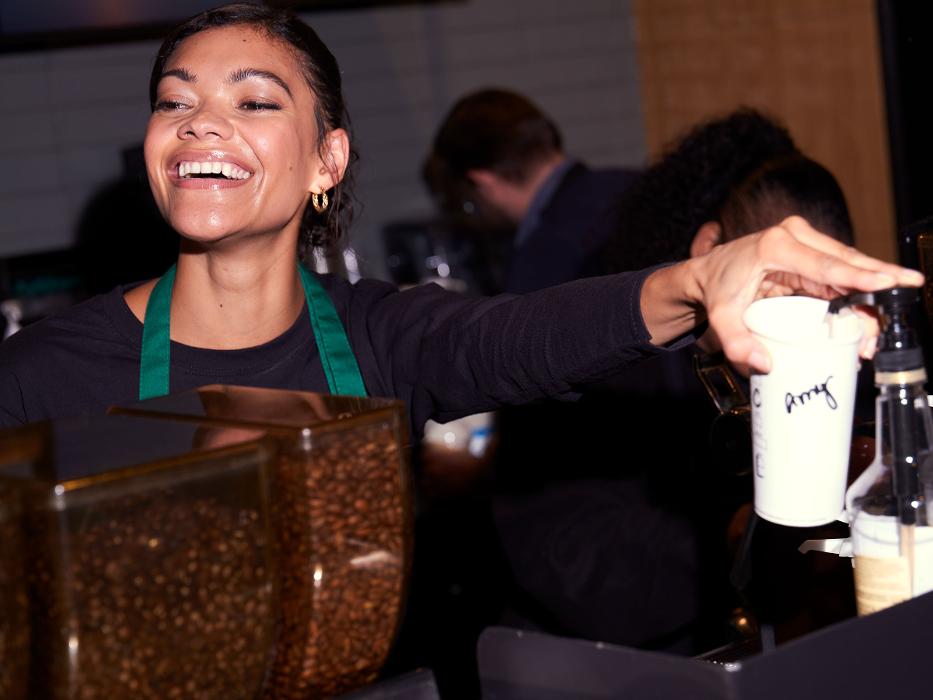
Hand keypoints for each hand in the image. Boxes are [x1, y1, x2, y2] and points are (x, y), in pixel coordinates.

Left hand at [686, 216, 922, 372]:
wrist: (708, 273)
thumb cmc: (717, 288)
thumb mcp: (720, 316)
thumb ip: (736, 342)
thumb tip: (765, 364)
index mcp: (775, 245)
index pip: (824, 264)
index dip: (858, 275)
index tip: (888, 282)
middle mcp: (796, 238)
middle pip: (847, 262)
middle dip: (877, 285)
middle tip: (906, 298)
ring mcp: (807, 245)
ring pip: (850, 268)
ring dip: (871, 295)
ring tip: (879, 329)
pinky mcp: (812, 257)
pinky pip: (842, 275)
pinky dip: (859, 294)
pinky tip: (870, 317)